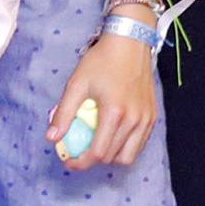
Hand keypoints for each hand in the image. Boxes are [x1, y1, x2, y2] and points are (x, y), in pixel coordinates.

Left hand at [50, 32, 158, 167]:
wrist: (130, 43)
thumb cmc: (101, 60)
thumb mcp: (77, 83)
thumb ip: (64, 113)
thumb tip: (52, 138)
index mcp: (114, 113)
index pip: (98, 153)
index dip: (81, 162)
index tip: (68, 161)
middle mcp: (134, 120)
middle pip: (113, 158)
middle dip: (93, 160)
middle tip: (79, 152)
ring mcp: (146, 120)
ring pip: (129, 156)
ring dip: (111, 156)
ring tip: (96, 145)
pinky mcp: (152, 117)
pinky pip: (140, 144)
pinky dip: (125, 147)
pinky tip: (111, 136)